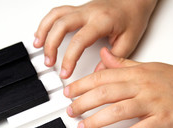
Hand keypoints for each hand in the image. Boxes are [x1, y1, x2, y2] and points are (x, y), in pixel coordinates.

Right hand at [34, 0, 157, 78]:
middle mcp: (89, 12)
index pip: (79, 40)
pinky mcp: (78, 9)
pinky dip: (46, 23)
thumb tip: (98, 74)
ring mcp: (81, 9)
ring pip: (55, 16)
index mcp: (102, 20)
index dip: (69, 59)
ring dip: (44, 32)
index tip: (65, 73)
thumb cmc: (133, 17)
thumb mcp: (129, 41)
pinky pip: (56, 13)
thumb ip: (113, 58)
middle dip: (51, 45)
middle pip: (61, 25)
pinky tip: (41, 34)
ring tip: (39, 48)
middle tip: (49, 63)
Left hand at [64, 47, 172, 127]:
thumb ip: (122, 63)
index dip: (81, 85)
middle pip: (104, 93)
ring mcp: (151, 103)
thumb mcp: (147, 66)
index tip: (68, 93)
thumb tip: (103, 56)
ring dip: (95, 120)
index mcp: (135, 73)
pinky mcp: (162, 121)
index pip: (101, 77)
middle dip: (82, 103)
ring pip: (117, 111)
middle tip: (70, 112)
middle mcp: (141, 86)